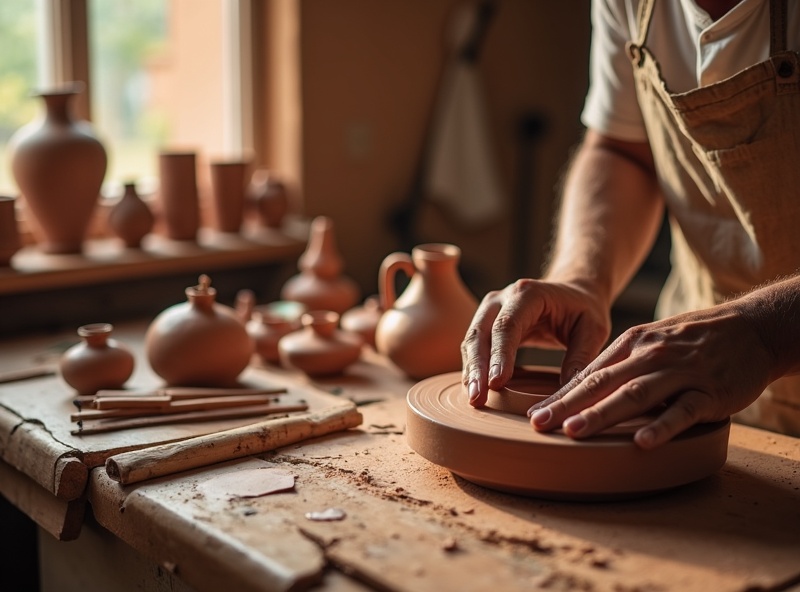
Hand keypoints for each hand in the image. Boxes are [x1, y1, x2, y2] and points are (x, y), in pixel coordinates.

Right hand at [460, 278, 611, 407]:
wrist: (573, 292)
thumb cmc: (583, 310)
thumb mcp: (593, 330)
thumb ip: (580, 358)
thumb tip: (565, 395)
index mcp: (528, 294)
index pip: (508, 326)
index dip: (500, 355)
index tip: (497, 383)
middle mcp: (502, 298)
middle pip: (481, 333)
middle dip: (477, 368)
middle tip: (476, 398)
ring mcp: (490, 310)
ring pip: (471, 341)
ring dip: (471, 371)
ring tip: (473, 399)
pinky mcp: (486, 324)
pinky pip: (474, 347)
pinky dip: (473, 368)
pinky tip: (474, 390)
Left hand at [528, 302, 774, 448]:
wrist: (752, 328)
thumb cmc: (694, 339)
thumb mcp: (652, 341)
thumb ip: (621, 363)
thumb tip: (582, 388)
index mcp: (632, 344)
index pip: (589, 373)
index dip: (560, 395)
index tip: (534, 414)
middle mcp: (650, 356)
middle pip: (602, 383)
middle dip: (568, 405)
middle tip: (539, 424)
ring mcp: (679, 374)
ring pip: (635, 395)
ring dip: (603, 414)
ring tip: (575, 432)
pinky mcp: (709, 392)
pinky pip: (682, 411)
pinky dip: (662, 427)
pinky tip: (643, 443)